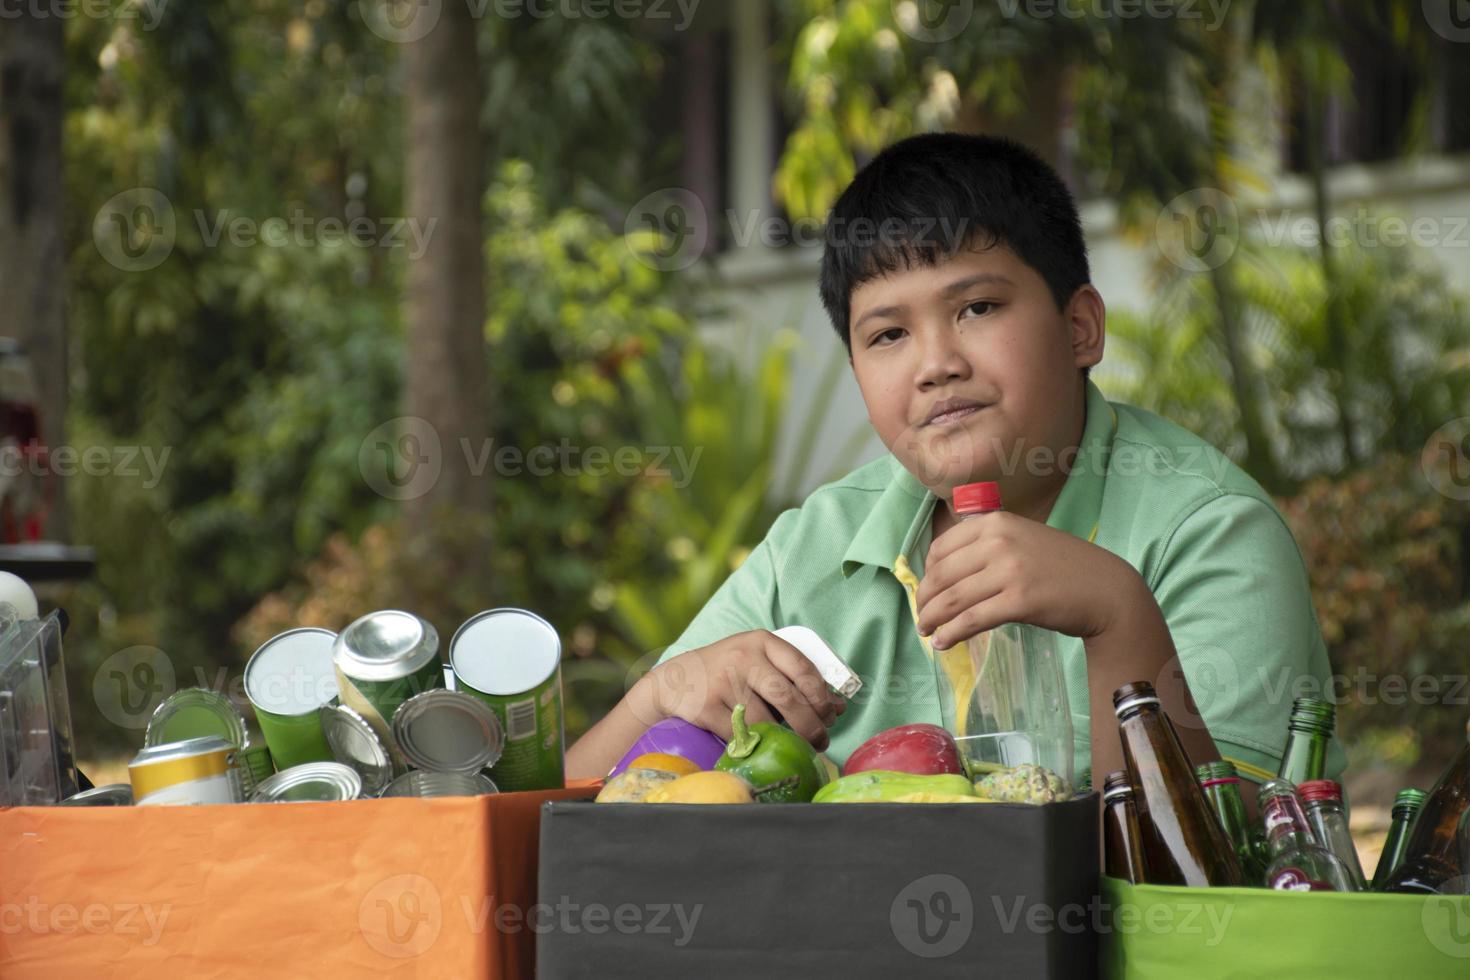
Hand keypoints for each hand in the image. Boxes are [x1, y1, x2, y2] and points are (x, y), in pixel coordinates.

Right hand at [638, 630, 846, 749]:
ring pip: (766, 721)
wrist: (673, 682)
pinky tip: (765, 749)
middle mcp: (743, 658)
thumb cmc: (726, 673)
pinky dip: (757, 746)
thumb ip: (794, 680)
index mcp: (761, 642)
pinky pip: (742, 735)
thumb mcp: (758, 663)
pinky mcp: (707, 708)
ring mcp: (724, 682)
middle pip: (789, 697)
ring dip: (787, 741)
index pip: (803, 668)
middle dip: (812, 725)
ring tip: (797, 748)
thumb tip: (838, 706)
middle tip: (821, 740)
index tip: (831, 715)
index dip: (822, 697)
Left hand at [915, 511, 1145, 650]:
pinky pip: (972, 620)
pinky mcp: (1019, 601)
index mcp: (994, 522)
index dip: (927, 574)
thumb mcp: (1021, 539)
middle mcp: (998, 541)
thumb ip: (986, 547)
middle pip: (942, 575)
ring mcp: (1009, 570)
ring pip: (953, 599)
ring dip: (932, 619)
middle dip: (925, 600)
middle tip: (922, 618)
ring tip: (927, 633)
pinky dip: (951, 634)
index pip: (941, 548)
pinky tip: (943, 643)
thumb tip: (942, 574)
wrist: (1105, 589)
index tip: (926, 591)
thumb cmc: (1062, 567)